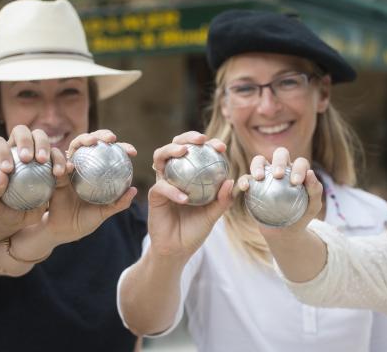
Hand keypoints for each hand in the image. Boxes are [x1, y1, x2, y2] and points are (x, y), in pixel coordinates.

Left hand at [0, 125, 65, 233]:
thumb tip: (0, 176)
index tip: (8, 169)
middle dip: (26, 141)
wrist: (17, 219)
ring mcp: (34, 153)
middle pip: (21, 131)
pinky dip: (61, 161)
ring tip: (44, 162)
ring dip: (44, 146)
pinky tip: (62, 172)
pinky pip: (58, 155)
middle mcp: (15, 149)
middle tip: (29, 159)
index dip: (2, 152)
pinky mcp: (50, 162)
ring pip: (41, 137)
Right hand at [26, 129, 137, 245]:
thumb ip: (118, 204)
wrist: (62, 231)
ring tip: (91, 143)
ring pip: (75, 145)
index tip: (132, 152)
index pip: (111, 154)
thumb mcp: (103, 213)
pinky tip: (67, 167)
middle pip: (93, 142)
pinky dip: (61, 162)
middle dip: (101, 135)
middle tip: (111, 139)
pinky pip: (56, 162)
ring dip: (82, 140)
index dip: (122, 148)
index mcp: (97, 173)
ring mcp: (68, 167)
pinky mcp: (52, 173)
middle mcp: (84, 166)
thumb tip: (133, 190)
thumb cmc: (84, 221)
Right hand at [148, 131, 233, 259]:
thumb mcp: (213, 214)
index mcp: (191, 175)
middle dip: (187, 137)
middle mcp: (176, 174)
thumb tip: (232, 180)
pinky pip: (161, 187)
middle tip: (201, 139)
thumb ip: (223, 199)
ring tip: (184, 152)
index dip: (208, 144)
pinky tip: (184, 198)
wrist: (178, 250)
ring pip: (160, 157)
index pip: (198, 153)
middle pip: (176, 146)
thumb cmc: (196, 230)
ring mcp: (163, 182)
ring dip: (170, 150)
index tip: (221, 147)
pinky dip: (173, 191)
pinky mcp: (154, 195)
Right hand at [237, 147, 323, 237]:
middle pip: (280, 154)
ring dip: (258, 165)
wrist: (286, 231)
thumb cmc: (302, 215)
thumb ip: (315, 190)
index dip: (298, 168)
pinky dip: (244, 180)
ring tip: (259, 177)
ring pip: (260, 160)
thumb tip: (310, 173)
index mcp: (298, 171)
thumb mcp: (313, 206)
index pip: (300, 162)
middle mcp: (282, 169)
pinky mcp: (252, 186)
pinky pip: (246, 179)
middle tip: (278, 175)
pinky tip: (245, 187)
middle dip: (279, 160)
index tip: (295, 183)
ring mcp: (266, 176)